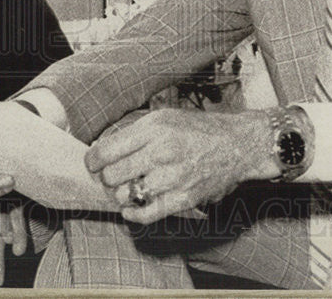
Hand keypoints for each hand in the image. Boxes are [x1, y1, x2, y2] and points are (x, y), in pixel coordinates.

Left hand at [85, 108, 273, 224]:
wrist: (238, 145)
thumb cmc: (198, 130)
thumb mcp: (164, 117)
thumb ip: (135, 132)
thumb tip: (103, 148)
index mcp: (153, 128)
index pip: (106, 150)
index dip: (93, 161)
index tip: (94, 164)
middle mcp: (161, 151)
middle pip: (111, 175)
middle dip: (107, 177)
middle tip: (113, 176)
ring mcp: (172, 177)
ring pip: (125, 195)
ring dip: (121, 194)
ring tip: (128, 187)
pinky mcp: (183, 199)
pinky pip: (145, 214)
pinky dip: (132, 213)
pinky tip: (131, 207)